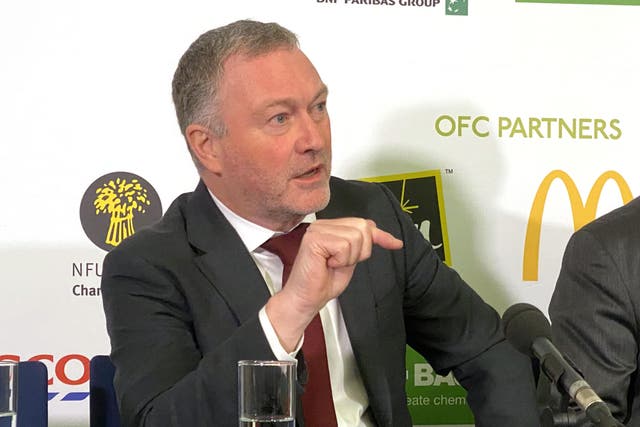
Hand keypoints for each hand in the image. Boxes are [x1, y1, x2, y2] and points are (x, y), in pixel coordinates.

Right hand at [265, 218, 402, 350]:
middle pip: (362, 228)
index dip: (381, 235)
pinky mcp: (314, 239)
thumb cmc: (323, 282)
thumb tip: (383, 234)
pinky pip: (343, 245)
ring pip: (355, 237)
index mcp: (331, 228)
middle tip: (342, 263)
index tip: (395, 244)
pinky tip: (327, 264)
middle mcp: (323, 225)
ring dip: (349, 257)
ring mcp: (318, 230)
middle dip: (361, 251)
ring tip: (333, 264)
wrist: (307, 299)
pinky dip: (340, 260)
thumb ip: (362, 244)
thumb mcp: (351, 260)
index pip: (363, 223)